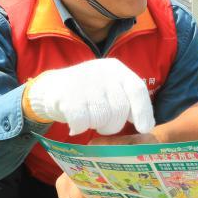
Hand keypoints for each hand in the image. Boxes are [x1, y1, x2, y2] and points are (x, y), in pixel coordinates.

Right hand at [25, 59, 155, 135]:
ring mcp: (84, 83)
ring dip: (95, 125)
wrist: (51, 87)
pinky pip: (82, 121)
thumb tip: (146, 125)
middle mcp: (102, 72)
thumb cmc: (87, 92)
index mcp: (116, 69)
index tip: (144, 128)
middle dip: (113, 124)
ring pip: (102, 117)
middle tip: (102, 124)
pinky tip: (75, 123)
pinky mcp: (67, 95)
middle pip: (120, 108)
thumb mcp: (109, 87)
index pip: (137, 89)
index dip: (143, 111)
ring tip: (88, 118)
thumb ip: (127, 99)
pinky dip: (79, 127)